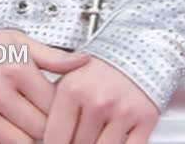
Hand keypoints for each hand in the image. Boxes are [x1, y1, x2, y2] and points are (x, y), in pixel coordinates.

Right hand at [0, 28, 88, 142]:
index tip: (64, 112)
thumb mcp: (21, 42)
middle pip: (39, 128)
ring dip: (30, 140)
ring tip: (33, 130)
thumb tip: (83, 60)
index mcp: (16, 68)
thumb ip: (53, 56)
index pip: (52, 104)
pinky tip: (14, 135)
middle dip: (48, 128)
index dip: (62, 111)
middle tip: (49, 124)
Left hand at [43, 54, 159, 143]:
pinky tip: (111, 138)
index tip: (60, 141)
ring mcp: (122, 111)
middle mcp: (97, 100)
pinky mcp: (145, 118)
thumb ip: (51, 105)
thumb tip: (40, 136)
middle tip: (79, 134)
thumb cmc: (100, 69)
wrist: (136, 50)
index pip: (55, 139)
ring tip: (94, 135)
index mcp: (73, 89)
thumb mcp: (68, 77)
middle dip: (77, 143)